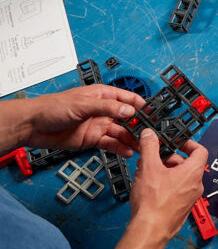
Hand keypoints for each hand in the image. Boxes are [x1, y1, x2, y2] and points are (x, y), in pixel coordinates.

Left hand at [21, 85, 146, 155]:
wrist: (33, 126)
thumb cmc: (52, 108)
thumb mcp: (83, 104)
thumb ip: (107, 107)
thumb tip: (129, 109)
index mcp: (102, 96)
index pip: (127, 98)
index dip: (140, 105)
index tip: (152, 113)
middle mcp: (103, 111)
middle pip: (127, 118)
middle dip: (139, 125)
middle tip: (150, 134)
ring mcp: (98, 126)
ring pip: (121, 132)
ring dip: (132, 139)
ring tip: (142, 146)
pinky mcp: (92, 139)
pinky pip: (111, 144)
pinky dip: (120, 148)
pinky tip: (129, 152)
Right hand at [129, 129, 207, 241]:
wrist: (150, 229)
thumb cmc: (154, 203)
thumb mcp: (148, 167)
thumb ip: (150, 147)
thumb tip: (149, 135)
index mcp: (193, 173)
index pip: (200, 151)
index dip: (188, 143)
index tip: (176, 142)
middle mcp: (196, 185)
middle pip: (187, 164)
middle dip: (169, 158)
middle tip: (154, 158)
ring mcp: (190, 197)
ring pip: (180, 177)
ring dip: (165, 171)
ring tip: (147, 172)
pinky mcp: (181, 207)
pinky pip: (177, 190)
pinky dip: (165, 184)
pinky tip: (149, 186)